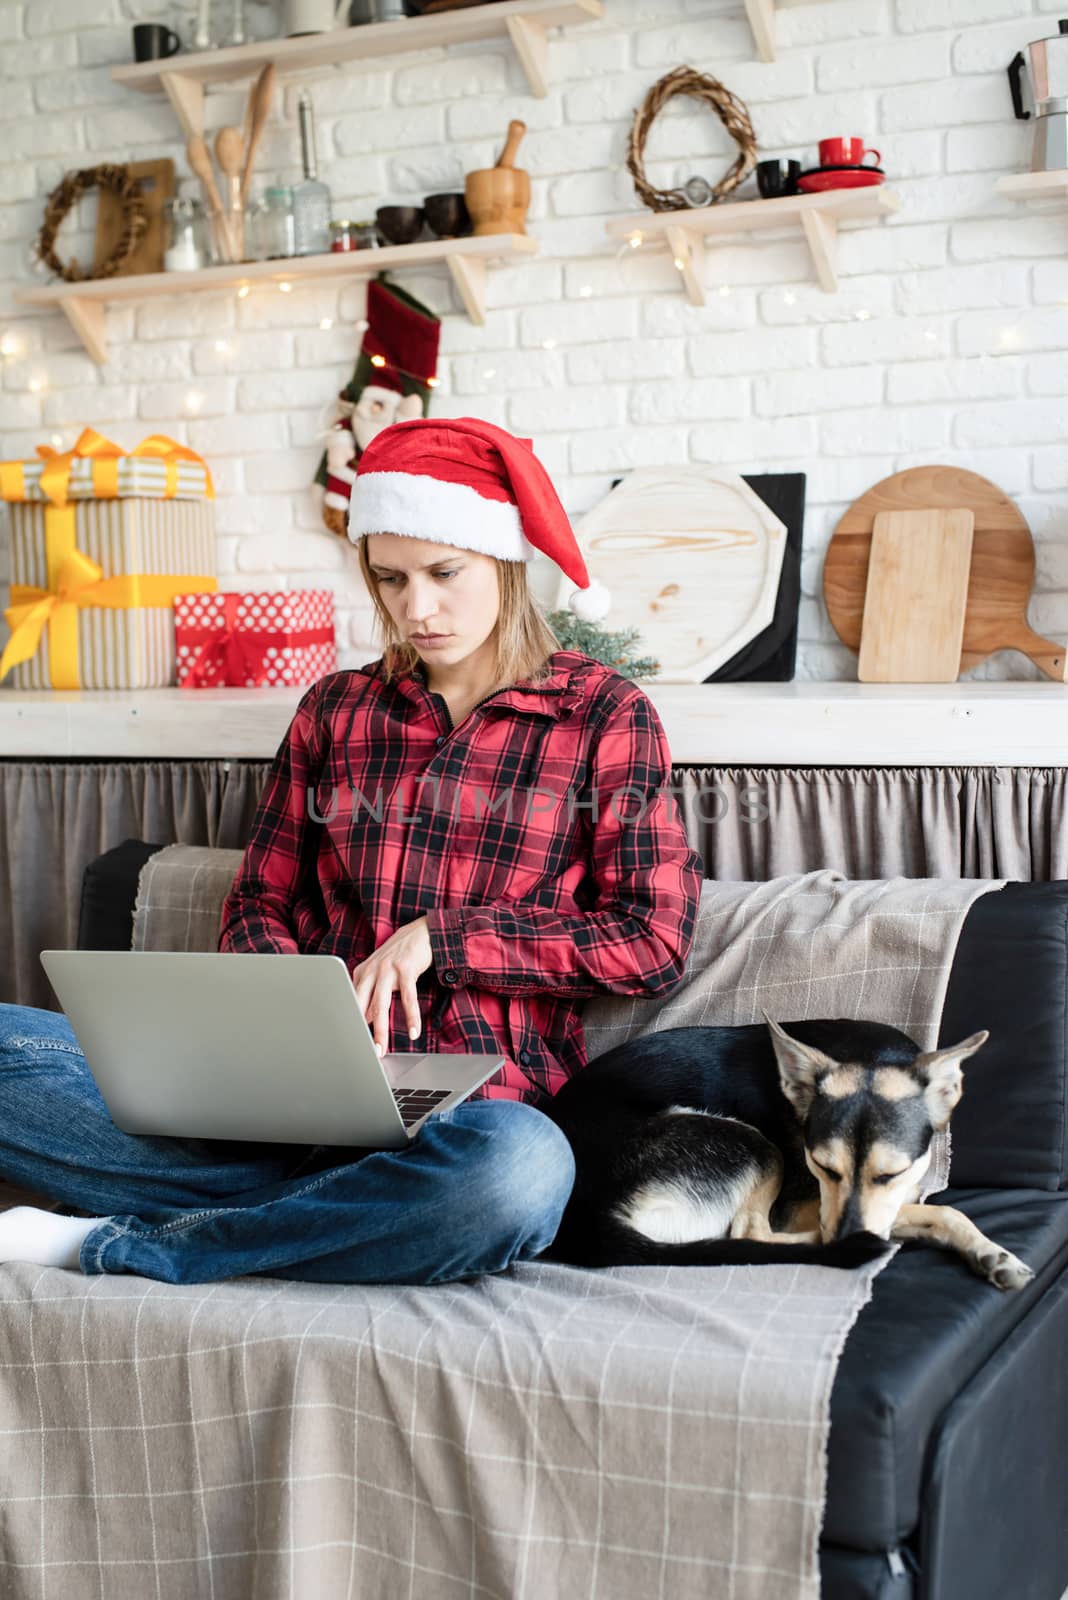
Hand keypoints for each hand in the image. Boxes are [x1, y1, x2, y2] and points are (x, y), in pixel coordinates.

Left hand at [351, 915, 432, 1056]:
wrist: (421, 932)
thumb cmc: (399, 955)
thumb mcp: (381, 973)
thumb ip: (371, 994)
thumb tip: (365, 1019)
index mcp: (362, 973)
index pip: (353, 1002)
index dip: (351, 1023)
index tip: (350, 1042)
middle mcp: (372, 970)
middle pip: (362, 1006)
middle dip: (360, 1031)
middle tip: (361, 1052)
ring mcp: (388, 969)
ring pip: (381, 1005)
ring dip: (380, 1030)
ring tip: (381, 1049)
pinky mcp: (406, 969)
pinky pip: (408, 998)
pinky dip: (411, 1017)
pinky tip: (414, 1032)